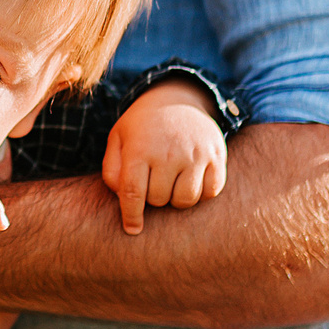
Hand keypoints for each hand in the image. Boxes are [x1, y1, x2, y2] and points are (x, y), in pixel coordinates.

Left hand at [101, 78, 229, 235]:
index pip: (133, 194)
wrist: (177, 98)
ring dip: (176, 198)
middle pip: (159, 200)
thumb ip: (112, 170)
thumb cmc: (142, 126)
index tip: (132, 230)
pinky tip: (191, 178)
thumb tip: (123, 200)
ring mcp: (196, 154)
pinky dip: (201, 192)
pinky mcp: (216, 156)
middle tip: (154, 180)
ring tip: (171, 181)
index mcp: (140, 149)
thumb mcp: (118, 139)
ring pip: (185, 200)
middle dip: (153, 197)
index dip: (131, 216)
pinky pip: (210, 192)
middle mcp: (169, 152)